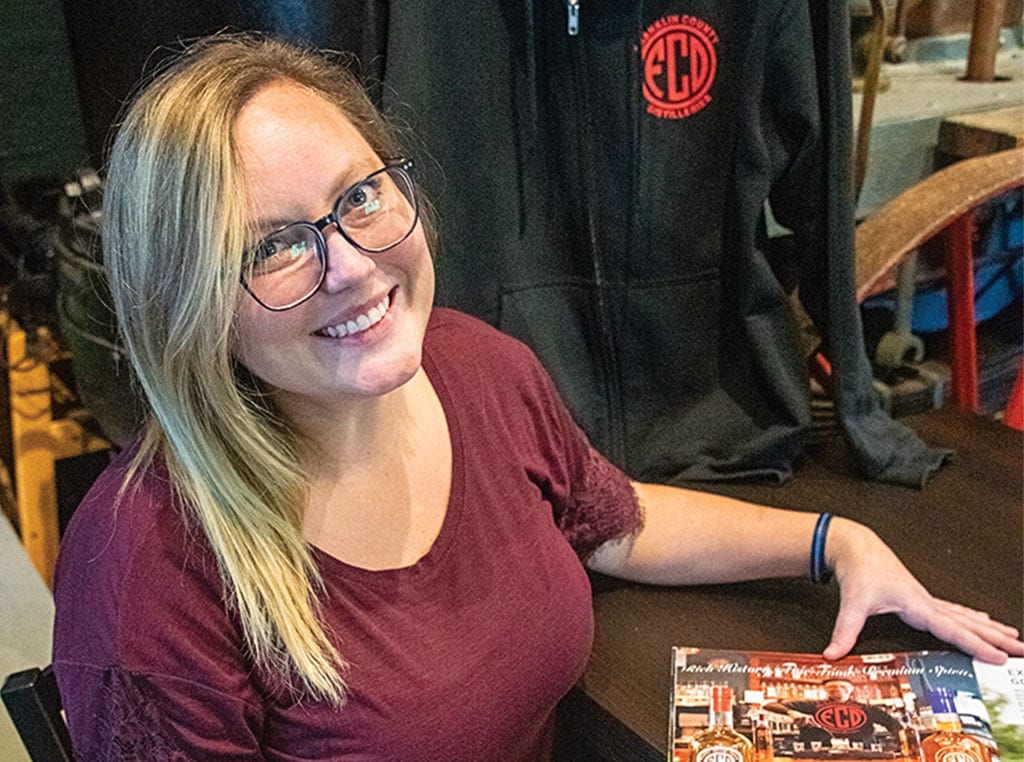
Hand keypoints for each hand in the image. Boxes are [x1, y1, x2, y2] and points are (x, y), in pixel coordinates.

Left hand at [822, 519, 1023, 663]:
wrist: (856, 546)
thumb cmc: (858, 570)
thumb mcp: (851, 602)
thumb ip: (844, 630)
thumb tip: (832, 654)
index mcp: (916, 604)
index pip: (952, 628)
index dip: (976, 644)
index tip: (999, 657)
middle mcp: (926, 602)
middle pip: (967, 622)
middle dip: (995, 638)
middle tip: (1022, 649)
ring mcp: (925, 599)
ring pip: (964, 616)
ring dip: (989, 628)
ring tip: (1013, 637)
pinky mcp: (920, 598)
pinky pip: (953, 611)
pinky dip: (971, 618)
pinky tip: (983, 621)